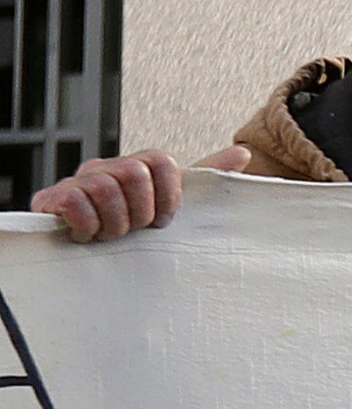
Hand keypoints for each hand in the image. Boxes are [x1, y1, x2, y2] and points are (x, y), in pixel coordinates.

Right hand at [36, 144, 247, 240]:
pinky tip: (87, 236)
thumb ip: (205, 179)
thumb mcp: (172, 205)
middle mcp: (107, 167)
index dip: (168, 196)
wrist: (88, 254)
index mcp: (137, 166)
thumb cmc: (135, 229)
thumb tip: (241, 154)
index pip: (161, 161)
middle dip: (140, 213)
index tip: (162, 220)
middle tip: (134, 231)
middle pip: (134, 173)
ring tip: (111, 236)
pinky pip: (73, 202)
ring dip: (114, 224)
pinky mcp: (52, 199)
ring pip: (105, 188)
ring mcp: (78, 181)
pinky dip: (86, 226)